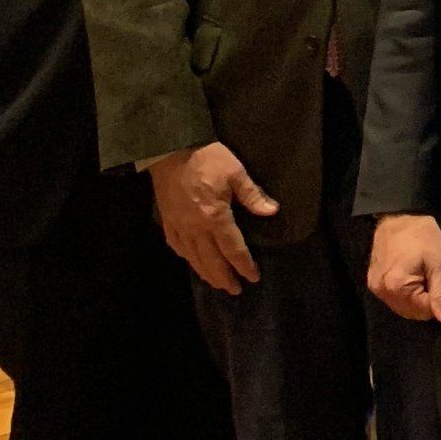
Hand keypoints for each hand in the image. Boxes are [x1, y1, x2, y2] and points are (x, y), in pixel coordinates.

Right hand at [147, 141, 278, 294]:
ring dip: (207, 274)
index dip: (244, 266)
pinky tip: (194, 262)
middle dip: (225, 278)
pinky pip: (178, 248)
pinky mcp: (167, 222)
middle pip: (212, 261)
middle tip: (236, 290)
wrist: (171, 150)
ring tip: (218, 283)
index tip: (253, 277)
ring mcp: (179, 227)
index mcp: (216, 218)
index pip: (233, 250)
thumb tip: (273, 212)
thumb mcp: (236, 173)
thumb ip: (253, 196)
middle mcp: (196, 229)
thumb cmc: (207, 159)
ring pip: (194, 259)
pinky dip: (188, 259)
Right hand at [368, 214, 440, 322]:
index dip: (438, 302)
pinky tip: (412, 278)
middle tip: (433, 279)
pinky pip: (392, 298)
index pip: (423, 311)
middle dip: (426, 302)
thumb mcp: (437, 261)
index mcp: (397, 287)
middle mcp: (381, 291)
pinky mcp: (373, 281)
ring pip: (401, 307)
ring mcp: (375, 287)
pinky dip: (404, 294)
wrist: (399, 214)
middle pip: (411, 312)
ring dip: (415, 299)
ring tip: (423, 276)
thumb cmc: (421, 234)